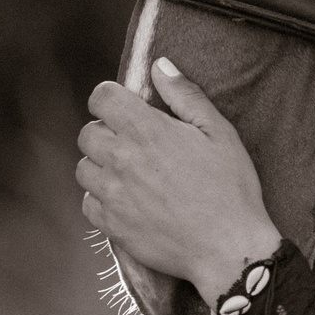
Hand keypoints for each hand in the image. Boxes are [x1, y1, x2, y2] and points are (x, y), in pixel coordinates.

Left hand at [76, 60, 280, 303]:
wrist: (228, 249)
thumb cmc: (230, 189)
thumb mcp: (219, 133)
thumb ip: (185, 95)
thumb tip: (160, 65)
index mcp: (146, 130)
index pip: (101, 98)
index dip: (112, 98)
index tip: (126, 108)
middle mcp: (121, 159)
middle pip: (87, 133)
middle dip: (107, 132)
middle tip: (134, 144)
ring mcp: (112, 194)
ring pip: (84, 168)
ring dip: (101, 166)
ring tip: (131, 174)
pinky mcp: (110, 224)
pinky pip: (88, 203)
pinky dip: (102, 199)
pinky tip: (128, 200)